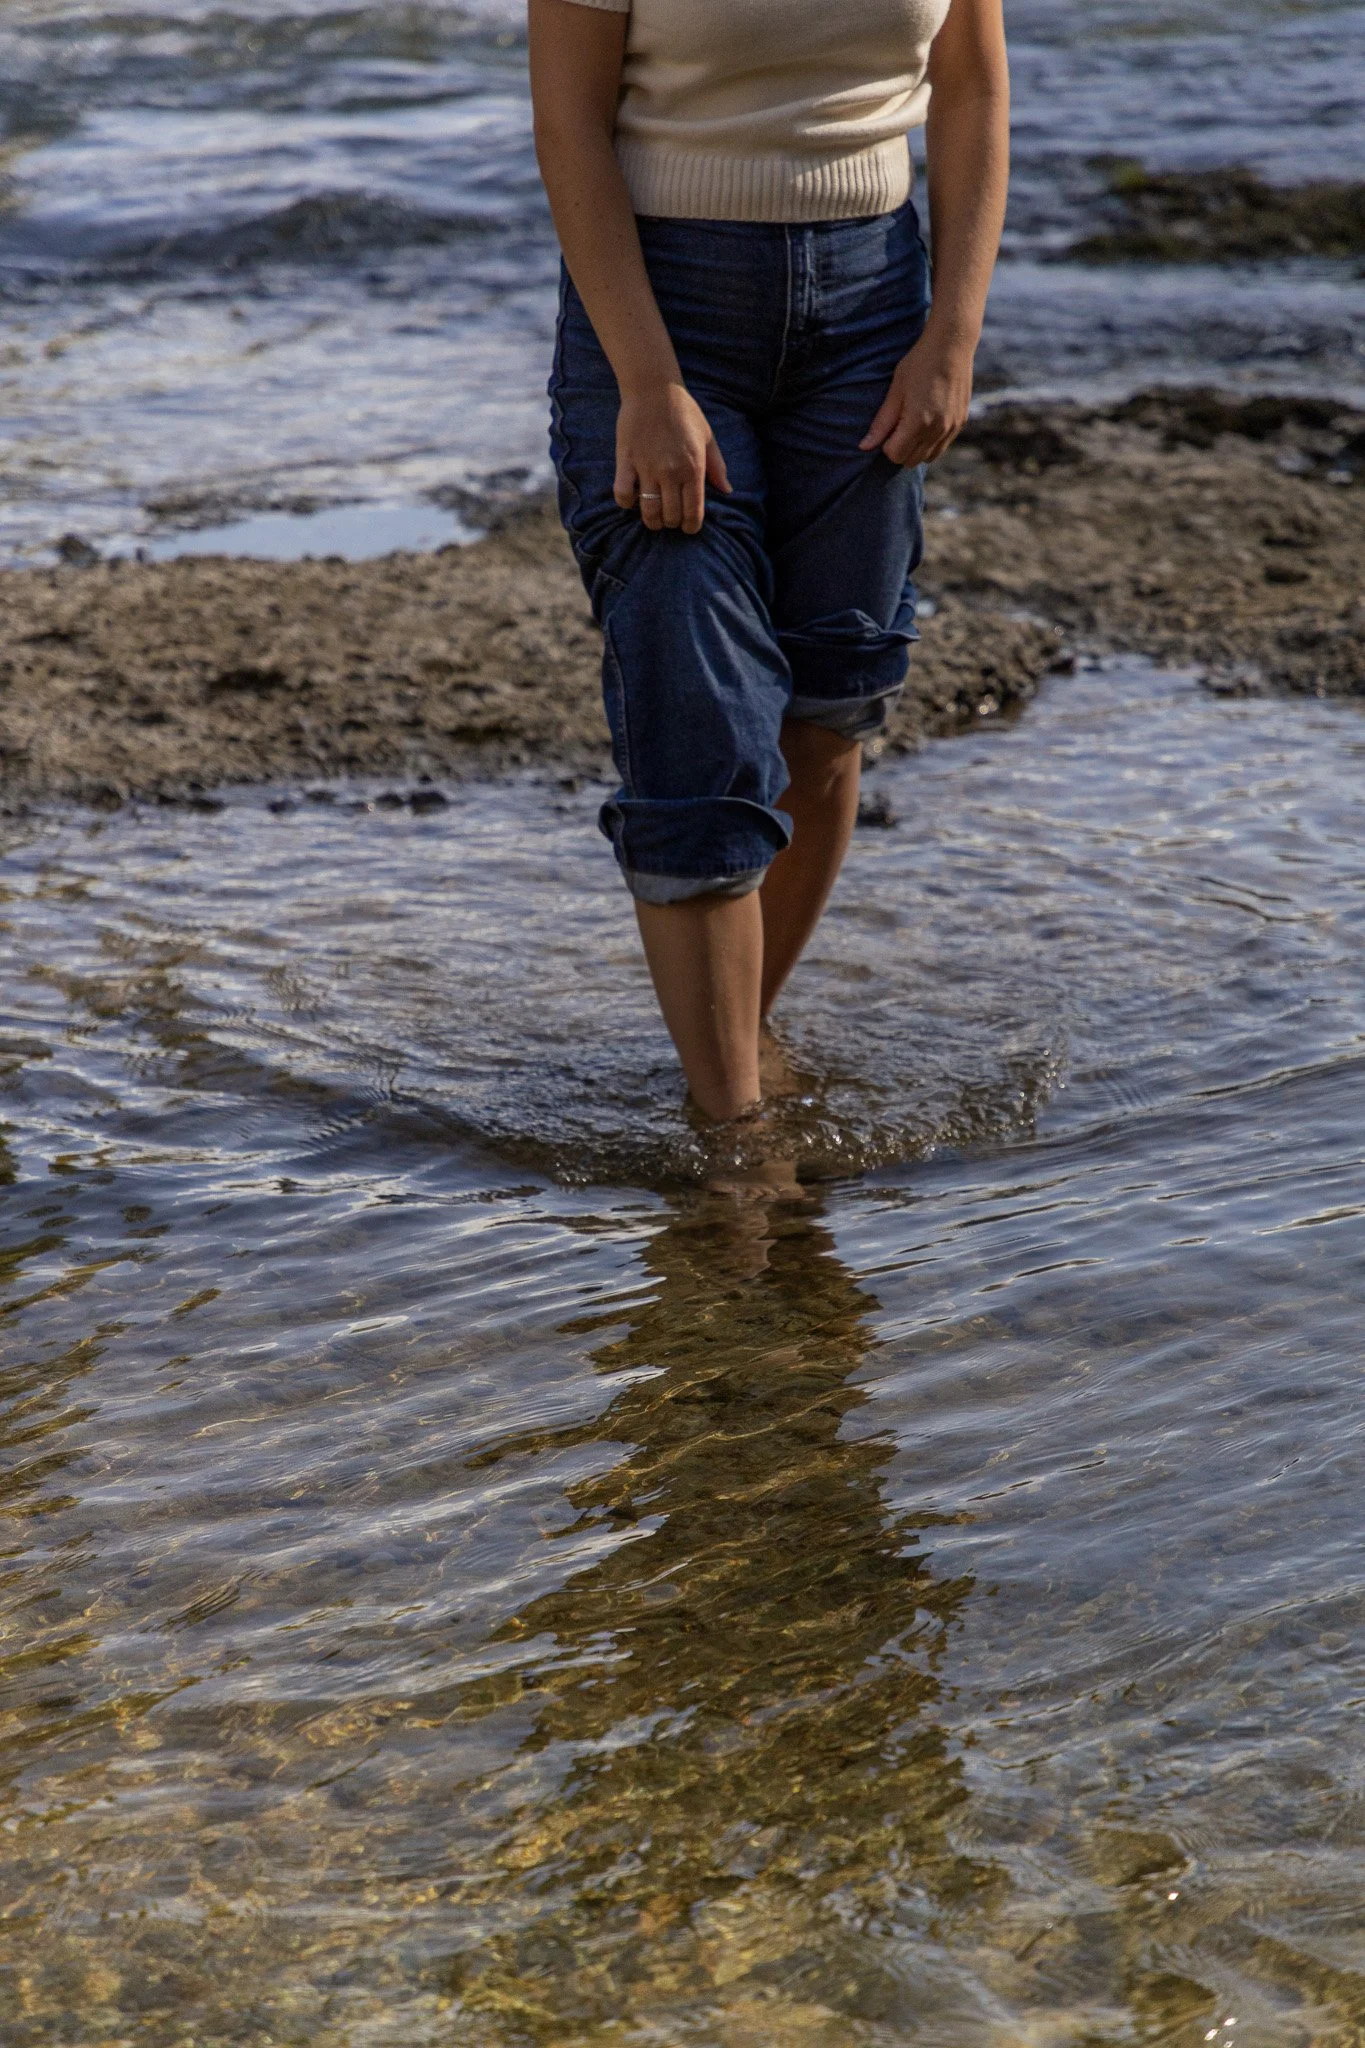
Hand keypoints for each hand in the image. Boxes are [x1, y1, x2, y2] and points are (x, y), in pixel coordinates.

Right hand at [614, 381, 731, 533]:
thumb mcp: (707, 436)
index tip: (688, 526)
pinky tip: (632, 497)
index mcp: (694, 468)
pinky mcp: (626, 461)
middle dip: (672, 523)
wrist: (654, 388)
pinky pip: (623, 494)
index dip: (691, 527)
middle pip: (670, 517)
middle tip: (670, 518)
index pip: (693, 513)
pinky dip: (626, 503)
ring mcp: (647, 468)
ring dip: (652, 521)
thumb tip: (727, 490)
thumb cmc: (684, 411)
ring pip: (648, 511)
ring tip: (653, 516)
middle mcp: (671, 472)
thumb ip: (717, 466)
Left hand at [859, 330, 975, 465]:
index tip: (888, 426)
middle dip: (900, 449)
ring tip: (912, 425)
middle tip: (898, 426)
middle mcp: (937, 430)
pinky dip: (931, 442)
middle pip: (910, 461)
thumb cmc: (919, 363)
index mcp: (918, 422)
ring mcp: (951, 428)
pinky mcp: (961, 423)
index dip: (886, 444)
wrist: (952, 345)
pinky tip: (927, 422)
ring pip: (927, 458)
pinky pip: (941, 447)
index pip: (895, 455)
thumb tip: (864, 447)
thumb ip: (882, 423)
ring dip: (916, 448)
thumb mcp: (896, 391)